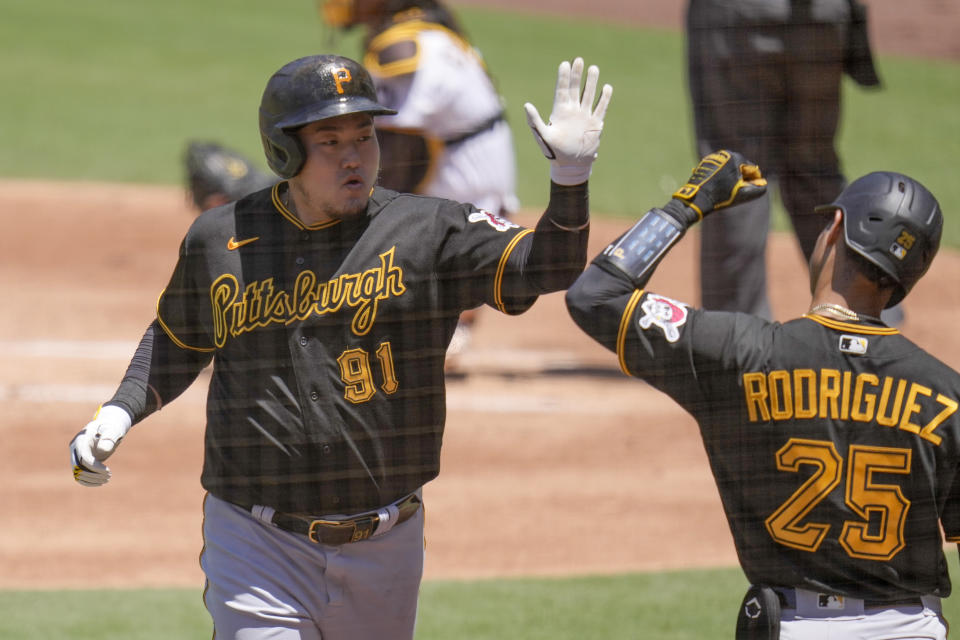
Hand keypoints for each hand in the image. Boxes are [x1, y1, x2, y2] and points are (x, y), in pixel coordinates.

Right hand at [69, 405, 131, 486]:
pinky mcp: (79, 460)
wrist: (109, 426)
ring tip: (107, 478)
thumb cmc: (112, 428)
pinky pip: (79, 474)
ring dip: (91, 479)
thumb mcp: (113, 431)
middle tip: (109, 476)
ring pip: (77, 473)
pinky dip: (87, 481)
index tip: (108, 471)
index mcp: (82, 439)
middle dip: (93, 474)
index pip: (84, 457)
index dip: (95, 467)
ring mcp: (76, 454)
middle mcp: (75, 447)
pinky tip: (100, 482)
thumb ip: (109, 438)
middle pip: (78, 467)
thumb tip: (102, 450)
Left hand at [524, 57, 612, 185]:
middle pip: (575, 89)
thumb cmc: (554, 152)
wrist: (571, 165)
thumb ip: (534, 121)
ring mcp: (584, 116)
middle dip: (577, 75)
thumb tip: (526, 105)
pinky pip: (601, 108)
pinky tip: (607, 87)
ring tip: (593, 68)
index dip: (563, 78)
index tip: (564, 64)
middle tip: (579, 60)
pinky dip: (604, 98)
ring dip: (591, 82)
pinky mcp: (595, 124)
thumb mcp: (542, 136)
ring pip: (589, 95)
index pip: (561, 91)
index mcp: (559, 112)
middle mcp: (572, 111)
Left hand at [671, 150, 766, 219]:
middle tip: (741, 190)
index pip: (752, 169)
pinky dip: (722, 175)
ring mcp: (714, 157)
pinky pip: (718, 168)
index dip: (755, 180)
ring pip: (729, 168)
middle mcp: (725, 154)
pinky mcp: (705, 162)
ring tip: (730, 189)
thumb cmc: (722, 195)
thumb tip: (764, 185)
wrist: (698, 197)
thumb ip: (758, 189)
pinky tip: (720, 185)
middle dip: (743, 177)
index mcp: (736, 158)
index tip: (753, 189)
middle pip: (740, 167)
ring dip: (732, 177)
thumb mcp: (743, 194)